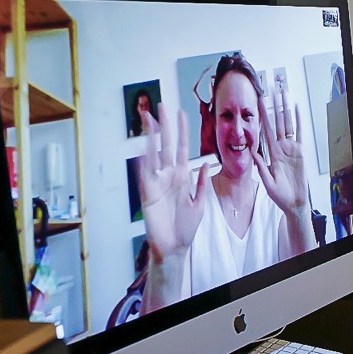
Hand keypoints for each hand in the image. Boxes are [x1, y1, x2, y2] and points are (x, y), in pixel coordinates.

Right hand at [138, 103, 208, 263]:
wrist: (175, 247)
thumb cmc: (186, 227)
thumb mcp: (200, 203)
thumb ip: (203, 184)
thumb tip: (208, 165)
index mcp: (182, 177)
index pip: (182, 149)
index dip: (182, 131)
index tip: (182, 114)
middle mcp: (168, 176)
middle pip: (166, 146)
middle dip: (164, 126)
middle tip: (162, 106)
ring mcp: (157, 183)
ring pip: (153, 154)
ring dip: (151, 137)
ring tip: (149, 118)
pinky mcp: (148, 193)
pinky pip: (145, 174)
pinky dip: (144, 160)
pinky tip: (144, 146)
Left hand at [254, 83, 309, 216]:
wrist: (294, 203)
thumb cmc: (279, 196)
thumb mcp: (267, 182)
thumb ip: (261, 167)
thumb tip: (252, 153)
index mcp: (271, 153)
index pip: (265, 130)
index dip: (262, 116)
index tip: (257, 102)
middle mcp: (280, 148)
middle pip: (277, 122)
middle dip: (274, 106)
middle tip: (272, 90)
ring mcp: (291, 149)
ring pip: (288, 124)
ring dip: (286, 109)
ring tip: (284, 94)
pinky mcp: (301, 152)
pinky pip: (300, 133)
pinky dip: (299, 120)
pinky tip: (297, 109)